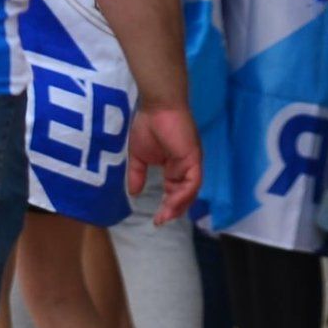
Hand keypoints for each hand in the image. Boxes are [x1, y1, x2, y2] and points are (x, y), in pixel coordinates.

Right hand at [130, 104, 203, 223]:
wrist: (157, 107)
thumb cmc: (148, 125)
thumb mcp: (138, 156)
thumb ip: (137, 175)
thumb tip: (133, 194)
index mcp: (175, 166)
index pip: (175, 191)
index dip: (167, 206)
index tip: (156, 219)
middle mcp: (186, 166)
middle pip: (184, 195)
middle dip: (173, 210)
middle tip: (160, 221)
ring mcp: (191, 162)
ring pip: (190, 191)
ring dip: (178, 206)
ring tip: (164, 216)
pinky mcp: (193, 158)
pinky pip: (192, 182)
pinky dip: (183, 195)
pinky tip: (171, 203)